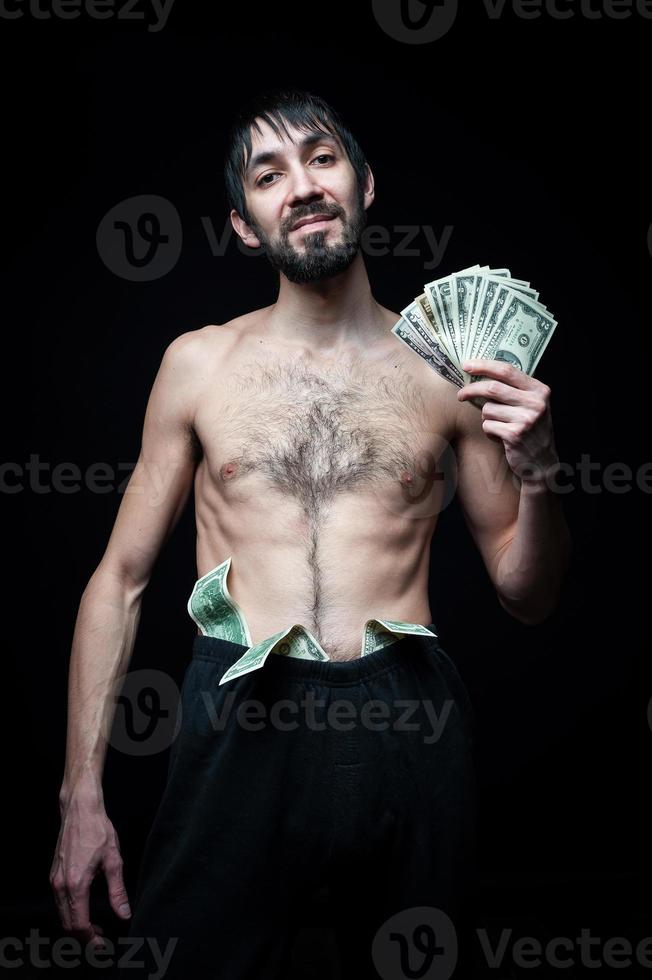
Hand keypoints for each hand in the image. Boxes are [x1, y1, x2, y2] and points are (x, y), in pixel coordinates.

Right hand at [50, 792, 131, 949]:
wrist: (79, 809)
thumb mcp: (114, 861)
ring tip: (95, 926)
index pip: (79, 925)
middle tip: (100, 939)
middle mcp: (61, 886)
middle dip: (83, 937)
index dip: (91, 940)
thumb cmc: (97, 830)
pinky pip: (59, 902)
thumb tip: (124, 914)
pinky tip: (84, 908)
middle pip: (67, 924)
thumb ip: (117, 891)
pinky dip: (70, 912)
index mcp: (76, 885)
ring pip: (62, 915)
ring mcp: (55, 880)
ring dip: (76, 925)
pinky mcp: (54, 875)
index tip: (102, 945)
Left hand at [457, 359, 558, 484]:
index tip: (466, 365)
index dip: (484, 366)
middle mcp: (535, 403)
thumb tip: (480, 374)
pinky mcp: (515, 435)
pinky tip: (500, 436)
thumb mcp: (531, 405)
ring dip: (486, 418)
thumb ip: (515, 389)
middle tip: (461, 394)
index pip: (507, 371)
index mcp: (539, 390)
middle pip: (492, 388)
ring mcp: (526, 419)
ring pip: (487, 409)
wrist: (541, 462)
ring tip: (498, 425)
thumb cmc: (531, 430)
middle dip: (472, 390)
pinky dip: (489, 431)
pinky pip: (488, 426)